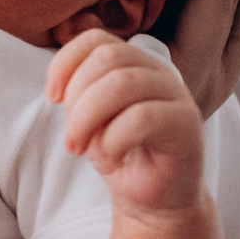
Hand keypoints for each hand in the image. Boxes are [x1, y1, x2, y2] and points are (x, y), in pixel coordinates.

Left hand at [48, 29, 204, 215]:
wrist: (153, 198)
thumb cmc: (120, 153)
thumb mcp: (89, 118)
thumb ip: (80, 92)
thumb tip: (60, 81)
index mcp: (133, 64)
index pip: (96, 40)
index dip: (65, 62)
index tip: (52, 97)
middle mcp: (157, 72)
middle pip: (107, 58)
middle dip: (76, 96)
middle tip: (71, 136)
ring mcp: (176, 95)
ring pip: (123, 83)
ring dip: (88, 117)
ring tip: (80, 147)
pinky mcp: (187, 124)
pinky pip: (142, 117)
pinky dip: (113, 138)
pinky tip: (111, 156)